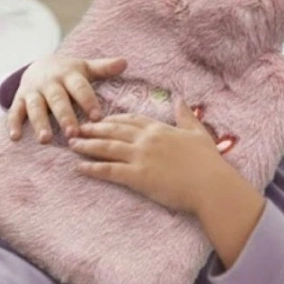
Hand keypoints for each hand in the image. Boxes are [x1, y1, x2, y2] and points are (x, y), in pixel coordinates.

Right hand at [6, 54, 127, 142]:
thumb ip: (103, 68)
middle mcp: (49, 83)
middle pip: (57, 99)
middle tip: (72, 133)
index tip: (97, 117)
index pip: (79, 87)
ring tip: (45, 140)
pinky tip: (15, 138)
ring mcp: (33, 91)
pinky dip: (13, 124)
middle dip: (64, 116)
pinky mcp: (19, 100)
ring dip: (39, 123)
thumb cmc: (68, 73)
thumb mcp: (84, 67)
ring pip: (36, 107)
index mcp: (68, 74)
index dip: (87, 101)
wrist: (39, 65)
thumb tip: (125, 62)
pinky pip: (15, 112)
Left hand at [67, 99, 229, 213]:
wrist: (211, 185)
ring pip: (106, 147)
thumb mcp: (197, 132)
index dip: (112, 119)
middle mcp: (146, 139)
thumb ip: (185, 115)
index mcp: (159, 128)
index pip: (130, 119)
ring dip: (87, 145)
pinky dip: (92, 168)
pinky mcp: (138, 176)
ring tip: (72, 144)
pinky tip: (79, 168)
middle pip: (112, 130)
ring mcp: (140, 157)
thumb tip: (180, 99)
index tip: (99, 119)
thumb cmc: (208, 161)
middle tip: (76, 128)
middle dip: (92, 129)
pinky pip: (109, 170)